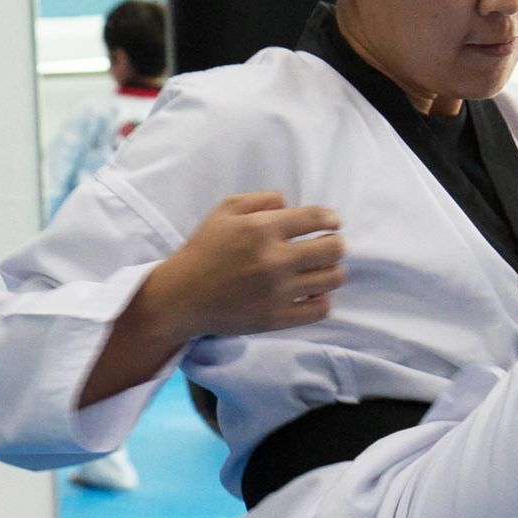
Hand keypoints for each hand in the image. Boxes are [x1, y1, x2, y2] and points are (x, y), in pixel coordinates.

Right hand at [77, 192, 344, 409]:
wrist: (181, 296)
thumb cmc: (204, 250)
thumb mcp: (224, 211)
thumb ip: (261, 199)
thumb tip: (292, 204)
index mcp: (261, 229)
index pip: (317, 218)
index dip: (331, 219)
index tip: (332, 223)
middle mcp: (273, 260)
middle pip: (334, 249)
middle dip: (336, 244)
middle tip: (328, 246)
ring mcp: (277, 291)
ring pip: (333, 278)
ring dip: (332, 271)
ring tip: (320, 269)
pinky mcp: (277, 318)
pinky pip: (321, 308)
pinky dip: (323, 298)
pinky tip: (311, 292)